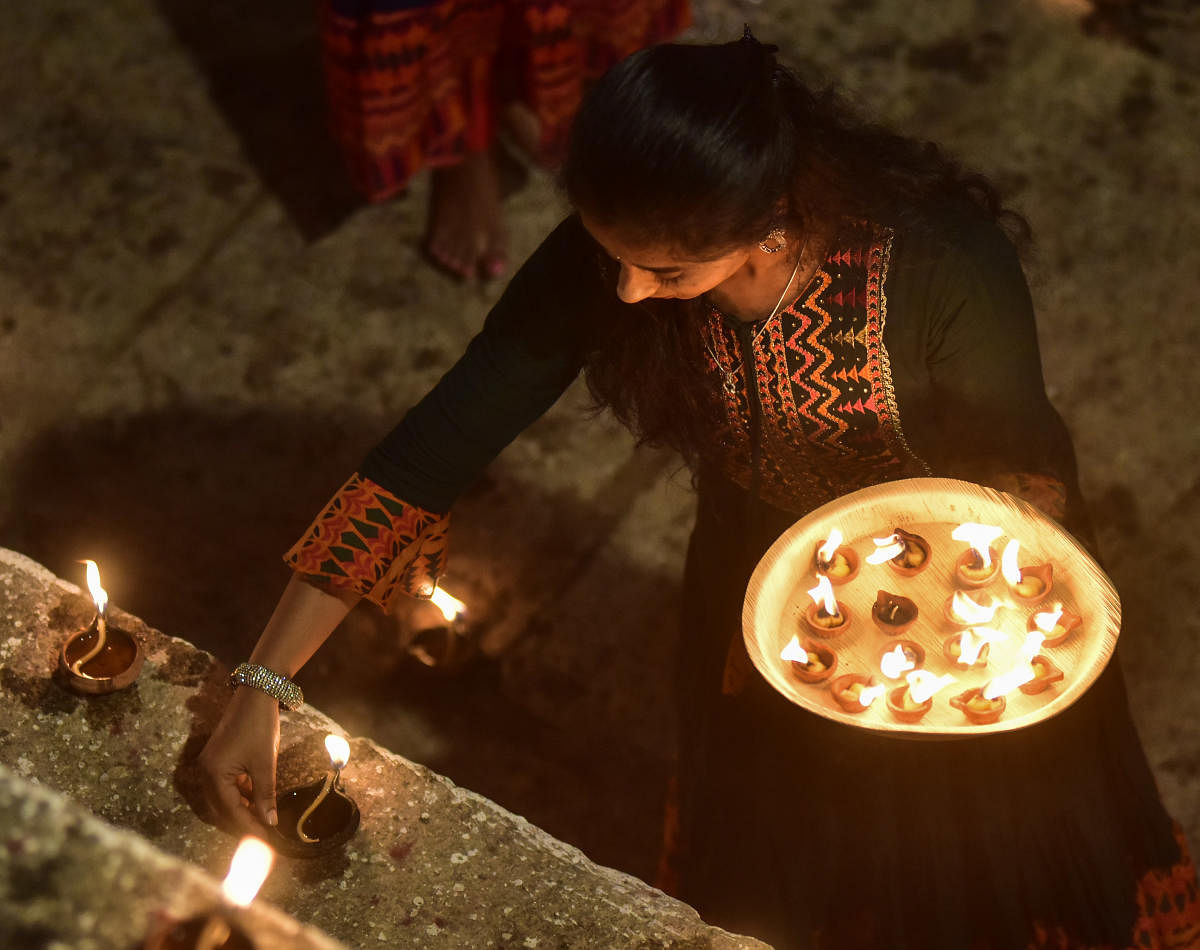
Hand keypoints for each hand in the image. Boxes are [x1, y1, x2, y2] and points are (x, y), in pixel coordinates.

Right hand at [198, 686, 280, 834]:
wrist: (255, 695)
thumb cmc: (260, 728)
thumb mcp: (264, 764)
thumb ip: (265, 795)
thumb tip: (270, 823)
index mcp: (213, 775)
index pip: (230, 812)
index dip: (249, 827)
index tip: (267, 840)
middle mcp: (205, 773)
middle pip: (222, 809)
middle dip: (243, 823)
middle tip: (265, 836)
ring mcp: (210, 766)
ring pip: (224, 799)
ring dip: (241, 810)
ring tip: (262, 823)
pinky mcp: (217, 760)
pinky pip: (226, 787)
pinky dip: (240, 796)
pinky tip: (255, 802)